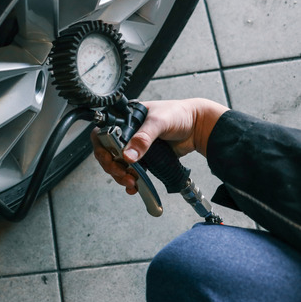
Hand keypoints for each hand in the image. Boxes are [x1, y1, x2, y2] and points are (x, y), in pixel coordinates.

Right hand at [91, 98, 228, 194]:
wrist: (199, 126)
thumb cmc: (179, 114)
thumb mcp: (159, 122)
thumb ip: (143, 138)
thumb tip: (127, 155)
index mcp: (124, 119)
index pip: (102, 134)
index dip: (102, 148)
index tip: (110, 159)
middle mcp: (126, 133)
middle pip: (107, 153)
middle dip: (112, 166)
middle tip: (122, 173)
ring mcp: (135, 147)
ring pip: (118, 164)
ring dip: (120, 176)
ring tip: (131, 182)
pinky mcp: (145, 158)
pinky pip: (131, 171)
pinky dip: (130, 180)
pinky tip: (133, 187)